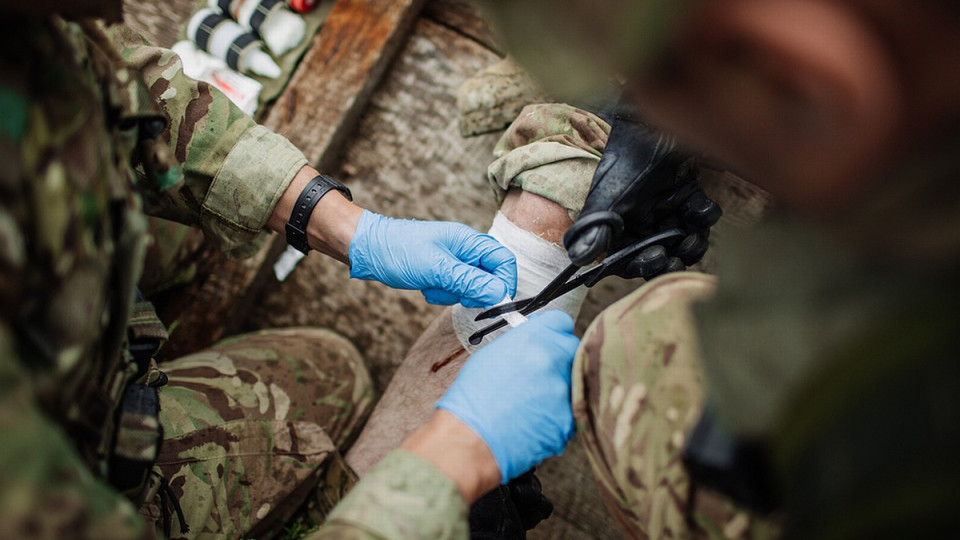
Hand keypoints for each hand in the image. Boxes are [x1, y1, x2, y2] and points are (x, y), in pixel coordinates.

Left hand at [348, 211, 517, 307]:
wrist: (367, 250)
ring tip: (431, 287)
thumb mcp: (437, 269)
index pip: (503, 261)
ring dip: (453, 293)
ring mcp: (453, 261)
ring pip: (471, 287)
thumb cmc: (399, 252)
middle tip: (454, 293)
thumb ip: (470, 281)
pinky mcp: (442, 271)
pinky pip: (454, 289)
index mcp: (469, 240)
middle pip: (489, 277)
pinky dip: (442, 293)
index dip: (504, 282)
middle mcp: (465, 249)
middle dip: (472, 291)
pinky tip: (425, 288)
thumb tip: (500, 293)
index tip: (494, 301)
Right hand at [437, 311, 579, 483]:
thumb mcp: (493, 355)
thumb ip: (523, 342)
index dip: (553, 333)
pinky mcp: (568, 420)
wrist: (470, 439)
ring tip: (531, 403)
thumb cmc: (473, 398)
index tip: (549, 341)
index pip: (561, 322)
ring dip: (558, 389)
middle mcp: (552, 359)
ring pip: (573, 382)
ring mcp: (563, 391)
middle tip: (540, 375)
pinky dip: (556, 416)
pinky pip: (570, 412)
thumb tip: (538, 341)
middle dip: (560, 359)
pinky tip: (532, 421)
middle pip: (572, 349)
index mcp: (533, 338)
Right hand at [563, 112, 721, 277]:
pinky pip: (701, 215)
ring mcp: (667, 207)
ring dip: (692, 244)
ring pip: (684, 239)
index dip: (643, 266)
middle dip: (672, 259)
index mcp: (620, 226)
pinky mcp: (688, 193)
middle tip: (678, 255)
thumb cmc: (624, 160)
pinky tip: (699, 207)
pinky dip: (704, 215)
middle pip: (660, 254)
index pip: (630, 259)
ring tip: (693, 237)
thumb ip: (596, 229)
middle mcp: (643, 220)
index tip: (658, 259)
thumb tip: (578, 259)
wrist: (648, 122)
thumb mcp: (608, 198)